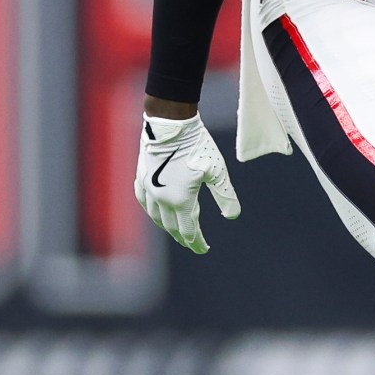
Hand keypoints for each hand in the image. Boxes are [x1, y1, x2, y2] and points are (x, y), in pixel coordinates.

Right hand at [135, 113, 238, 252]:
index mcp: (180, 200)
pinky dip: (151, 211)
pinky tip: (154, 211)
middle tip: (192, 244)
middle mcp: (161, 199)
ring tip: (175, 232)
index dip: (197, 242)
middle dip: (183, 237)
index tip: (204, 249)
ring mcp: (148, 188)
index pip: (189, 230)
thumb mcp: (217, 172)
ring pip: (156, 216)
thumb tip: (233, 216)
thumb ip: (225, 196)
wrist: (170, 124)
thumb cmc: (197, 146)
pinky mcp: (141, 176)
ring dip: (167, 227)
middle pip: (171, 227)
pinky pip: (143, 201)